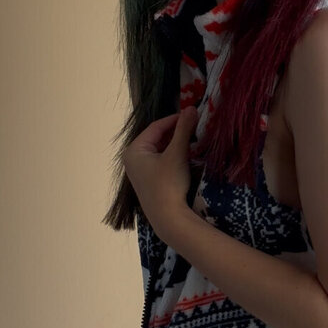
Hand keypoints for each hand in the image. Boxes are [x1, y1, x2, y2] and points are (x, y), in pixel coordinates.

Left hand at [122, 106, 199, 240]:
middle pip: (157, 138)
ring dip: (176, 144)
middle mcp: (132, 159)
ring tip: (193, 140)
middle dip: (176, 132)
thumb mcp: (177, 153)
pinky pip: (160, 162)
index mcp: (134, 150)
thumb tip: (192, 108)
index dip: (175, 119)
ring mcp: (139, 172)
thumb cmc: (169, 183)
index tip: (192, 115)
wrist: (168, 219)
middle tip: (194, 127)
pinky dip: (172, 157)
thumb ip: (184, 129)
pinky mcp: (148, 182)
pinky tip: (186, 157)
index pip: (156, 127)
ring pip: (160, 150)